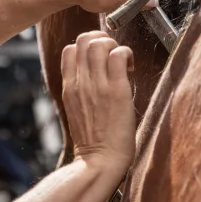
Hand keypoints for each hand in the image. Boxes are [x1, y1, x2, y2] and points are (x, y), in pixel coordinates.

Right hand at [61, 32, 135, 174]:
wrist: (99, 162)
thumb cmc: (94, 141)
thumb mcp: (76, 111)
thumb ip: (80, 90)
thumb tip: (92, 75)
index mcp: (69, 87)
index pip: (70, 49)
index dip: (86, 45)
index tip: (100, 57)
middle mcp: (80, 82)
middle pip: (84, 40)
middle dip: (101, 39)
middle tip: (113, 54)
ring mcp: (98, 85)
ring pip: (101, 43)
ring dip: (115, 45)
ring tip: (123, 61)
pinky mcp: (117, 90)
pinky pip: (119, 55)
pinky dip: (127, 53)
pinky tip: (130, 67)